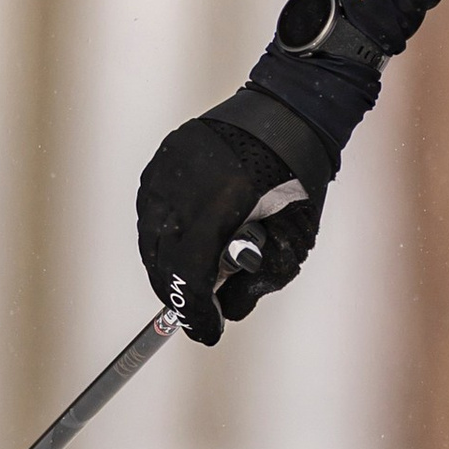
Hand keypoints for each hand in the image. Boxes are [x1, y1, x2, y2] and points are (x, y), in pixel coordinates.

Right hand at [137, 93, 331, 346]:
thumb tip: (222, 310)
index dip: (196, 309)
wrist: (288, 116)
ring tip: (188, 283)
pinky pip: (152, 209)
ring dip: (166, 266)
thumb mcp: (292, 240)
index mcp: (224, 201)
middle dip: (178, 293)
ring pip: (150, 235)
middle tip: (195, 314)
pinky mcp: (163, 158)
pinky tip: (181, 247)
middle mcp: (186, 182)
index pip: (192, 272)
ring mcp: (168, 166)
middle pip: (163, 258)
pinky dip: (164, 234)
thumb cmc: (298, 183)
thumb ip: (257, 280)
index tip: (206, 332)